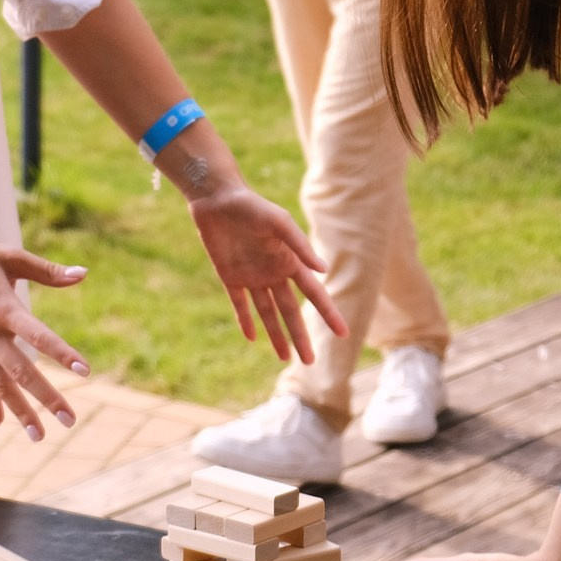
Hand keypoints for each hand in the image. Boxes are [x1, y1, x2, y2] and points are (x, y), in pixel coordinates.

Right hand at [0, 221, 84, 438]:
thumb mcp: (11, 257)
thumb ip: (48, 271)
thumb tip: (83, 274)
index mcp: (2, 307)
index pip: (37, 334)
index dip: (60, 352)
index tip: (85, 370)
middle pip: (20, 370)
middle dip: (45, 397)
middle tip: (70, 420)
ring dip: (19, 410)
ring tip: (39, 436)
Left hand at [187, 183, 347, 362]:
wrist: (217, 199)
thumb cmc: (253, 206)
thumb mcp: (279, 223)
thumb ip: (299, 246)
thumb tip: (323, 271)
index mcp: (290, 261)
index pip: (314, 294)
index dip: (328, 314)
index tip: (342, 333)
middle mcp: (274, 272)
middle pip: (291, 311)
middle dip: (300, 336)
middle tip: (309, 361)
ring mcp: (252, 277)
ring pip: (267, 313)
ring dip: (276, 335)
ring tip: (286, 358)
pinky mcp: (230, 277)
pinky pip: (240, 304)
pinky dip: (246, 321)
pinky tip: (253, 338)